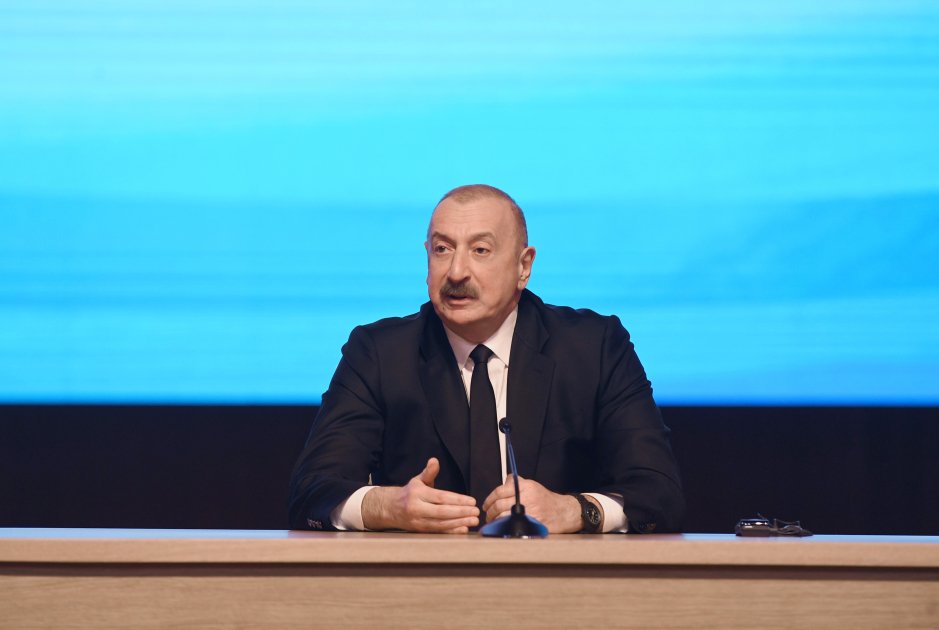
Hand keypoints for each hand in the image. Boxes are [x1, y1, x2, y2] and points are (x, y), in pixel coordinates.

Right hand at [361, 458, 478, 532]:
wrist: (390, 509)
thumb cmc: (409, 493)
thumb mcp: (417, 481)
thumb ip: (429, 472)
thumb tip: (434, 461)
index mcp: (418, 494)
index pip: (441, 497)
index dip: (458, 500)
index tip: (472, 501)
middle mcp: (416, 508)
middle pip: (442, 512)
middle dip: (461, 513)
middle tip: (476, 512)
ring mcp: (418, 521)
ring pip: (441, 524)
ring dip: (459, 523)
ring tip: (473, 521)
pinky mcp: (420, 531)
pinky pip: (438, 532)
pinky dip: (451, 531)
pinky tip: (463, 529)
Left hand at [482, 476, 584, 533]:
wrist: (563, 511)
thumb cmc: (545, 499)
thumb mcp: (532, 486)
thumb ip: (516, 482)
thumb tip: (503, 481)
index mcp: (524, 486)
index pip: (499, 491)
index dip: (489, 500)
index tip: (485, 505)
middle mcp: (526, 498)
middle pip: (499, 505)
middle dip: (490, 512)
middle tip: (488, 516)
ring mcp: (529, 512)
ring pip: (503, 517)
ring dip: (494, 522)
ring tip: (493, 523)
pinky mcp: (531, 524)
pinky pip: (511, 527)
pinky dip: (503, 529)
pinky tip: (501, 529)